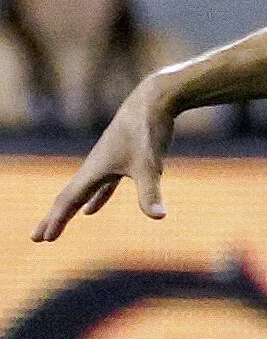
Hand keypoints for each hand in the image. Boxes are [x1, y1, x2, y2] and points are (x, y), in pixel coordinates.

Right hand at [31, 76, 175, 241]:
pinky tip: (92, 209)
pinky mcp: (123, 157)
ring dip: (71, 209)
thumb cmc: (149, 130)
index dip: (57, 220)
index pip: (69, 200)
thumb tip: (159, 216)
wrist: (155, 99)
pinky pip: (103, 184)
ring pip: (83, 190)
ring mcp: (108, 160)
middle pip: (68, 197)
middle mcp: (95, 165)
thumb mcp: (150, 165)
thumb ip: (151, 193)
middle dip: (53, 218)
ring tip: (58, 224)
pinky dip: (96, 197)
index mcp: (95, 169)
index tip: (43, 239)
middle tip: (35, 238)